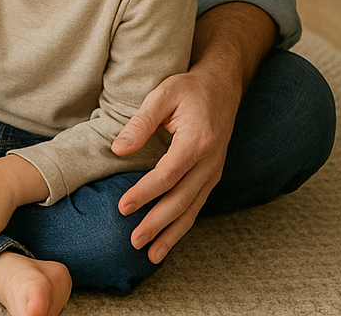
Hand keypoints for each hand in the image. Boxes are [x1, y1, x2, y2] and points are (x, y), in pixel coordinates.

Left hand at [112, 67, 236, 262]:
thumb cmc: (189, 88)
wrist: (223, 87)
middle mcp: (210, 162)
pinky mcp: (212, 176)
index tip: (122, 207)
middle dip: (157, 223)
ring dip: (172, 233)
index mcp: (197, 142)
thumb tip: (118, 149)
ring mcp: (214, 171)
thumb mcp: (162, 95)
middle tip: (134, 240)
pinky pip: (197, 205)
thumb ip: (140, 123)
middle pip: (181, 200)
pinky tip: (168, 240)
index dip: (145, 193)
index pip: (168, 175)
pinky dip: (183, 225)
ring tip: (151, 254)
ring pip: (192, 209)